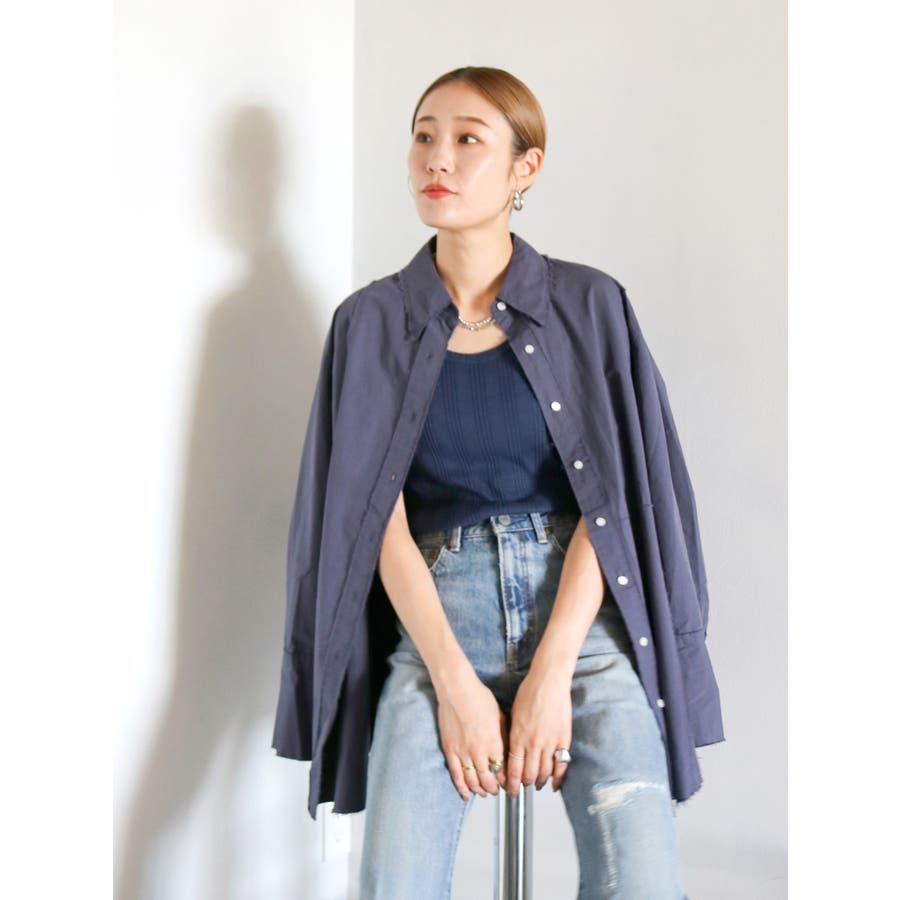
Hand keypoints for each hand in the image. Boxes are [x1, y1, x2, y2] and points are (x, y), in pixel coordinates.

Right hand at [436, 672, 508, 801]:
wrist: (457, 691)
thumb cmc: (478, 698)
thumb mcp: (500, 717)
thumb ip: (503, 737)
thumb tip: (507, 751)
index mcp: (494, 744)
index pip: (504, 771)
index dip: (507, 780)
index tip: (509, 783)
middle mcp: (479, 752)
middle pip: (489, 780)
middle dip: (495, 788)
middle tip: (497, 790)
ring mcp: (463, 753)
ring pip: (473, 781)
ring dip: (480, 790)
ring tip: (484, 792)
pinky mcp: (450, 751)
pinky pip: (456, 775)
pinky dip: (462, 788)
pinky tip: (466, 795)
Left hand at [505, 669, 571, 796]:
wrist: (549, 681)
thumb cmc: (530, 692)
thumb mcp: (513, 714)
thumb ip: (513, 735)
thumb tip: (512, 750)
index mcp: (518, 737)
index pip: (513, 769)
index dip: (511, 783)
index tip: (510, 791)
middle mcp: (533, 743)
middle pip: (528, 774)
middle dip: (524, 785)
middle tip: (522, 789)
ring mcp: (550, 742)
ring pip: (544, 772)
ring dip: (539, 781)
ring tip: (536, 785)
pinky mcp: (564, 739)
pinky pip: (561, 764)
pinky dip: (558, 777)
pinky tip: (554, 784)